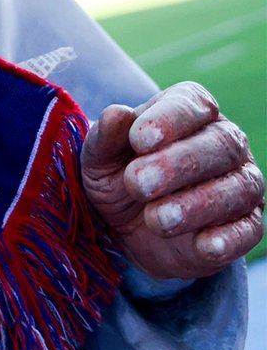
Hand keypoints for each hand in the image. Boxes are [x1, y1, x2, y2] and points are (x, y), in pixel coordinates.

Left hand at [81, 81, 264, 279]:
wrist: (129, 230)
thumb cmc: (118, 177)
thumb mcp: (100, 159)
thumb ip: (106, 136)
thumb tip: (116, 113)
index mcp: (190, 112)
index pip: (193, 104)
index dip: (169, 119)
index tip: (139, 140)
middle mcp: (225, 141)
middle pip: (220, 144)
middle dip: (178, 164)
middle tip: (138, 182)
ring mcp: (241, 183)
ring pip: (237, 187)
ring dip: (197, 204)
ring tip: (157, 218)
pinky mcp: (246, 226)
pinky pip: (248, 230)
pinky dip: (228, 239)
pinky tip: (203, 245)